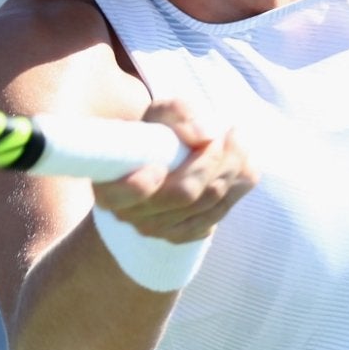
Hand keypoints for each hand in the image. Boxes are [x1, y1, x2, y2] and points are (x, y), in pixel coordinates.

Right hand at [89, 98, 257, 242]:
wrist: (157, 158)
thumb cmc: (154, 132)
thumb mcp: (161, 114)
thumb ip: (178, 114)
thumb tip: (205, 135)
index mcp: (110, 187)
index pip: (130, 193)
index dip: (147, 182)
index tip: (169, 154)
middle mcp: (129, 214)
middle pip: (185, 194)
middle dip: (216, 160)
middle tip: (231, 131)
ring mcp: (157, 229)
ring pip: (208, 204)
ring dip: (232, 170)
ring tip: (238, 141)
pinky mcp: (181, 235)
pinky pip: (217, 216)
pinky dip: (235, 189)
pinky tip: (239, 166)